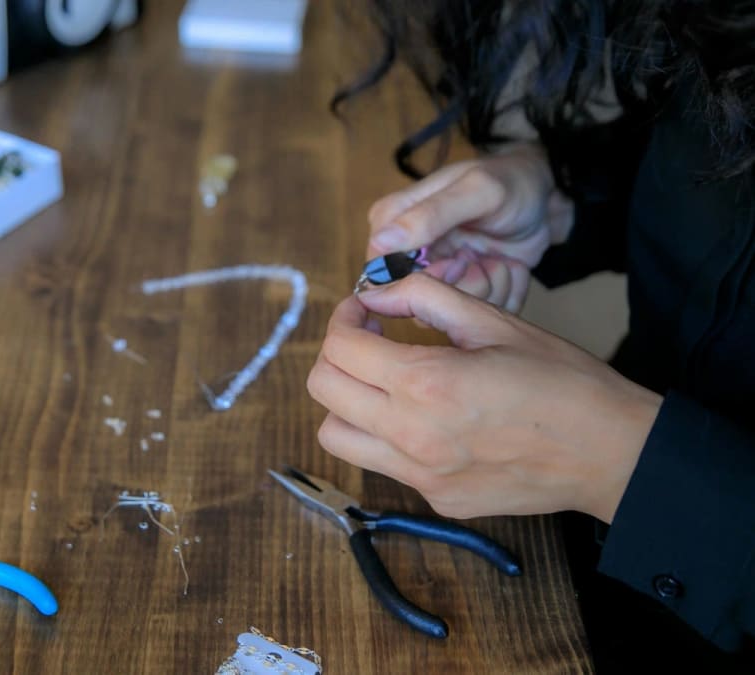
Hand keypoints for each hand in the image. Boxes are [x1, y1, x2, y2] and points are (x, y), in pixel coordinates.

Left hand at [307, 274, 661, 522]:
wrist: (610, 451)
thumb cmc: (561, 380)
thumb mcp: (493, 321)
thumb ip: (425, 296)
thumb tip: (378, 290)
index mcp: (426, 384)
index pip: (339, 347)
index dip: (343, 317)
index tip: (364, 310)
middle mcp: (412, 436)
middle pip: (322, 390)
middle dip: (336, 354)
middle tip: (368, 339)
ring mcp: (421, 476)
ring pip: (336, 435)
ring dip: (347, 401)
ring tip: (385, 383)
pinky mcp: (437, 499)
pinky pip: (383, 464)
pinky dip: (386, 436)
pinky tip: (426, 419)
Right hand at [366, 143, 573, 311]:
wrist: (545, 200)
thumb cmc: (509, 183)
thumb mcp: (476, 191)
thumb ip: (429, 215)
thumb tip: (382, 241)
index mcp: (393, 222)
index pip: (381, 273)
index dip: (423, 277)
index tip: (459, 259)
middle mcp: (406, 254)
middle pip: (414, 300)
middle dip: (462, 283)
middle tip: (483, 257)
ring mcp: (433, 275)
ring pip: (446, 313)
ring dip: (487, 289)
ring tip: (500, 260)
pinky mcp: (460, 292)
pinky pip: (474, 315)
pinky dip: (501, 295)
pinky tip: (507, 270)